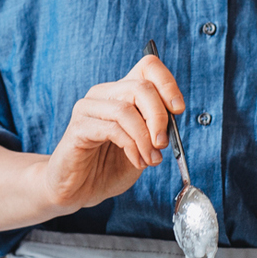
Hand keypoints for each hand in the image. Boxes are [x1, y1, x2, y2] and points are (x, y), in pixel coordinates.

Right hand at [41, 54, 185, 212]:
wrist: (79, 190)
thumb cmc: (109, 167)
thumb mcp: (143, 147)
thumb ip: (157, 130)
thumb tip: (172, 120)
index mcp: (122, 92)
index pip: (148, 66)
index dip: (167, 83)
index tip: (178, 109)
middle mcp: (104, 94)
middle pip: (141, 87)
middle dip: (159, 117)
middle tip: (164, 143)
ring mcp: (88, 108)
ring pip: (126, 109)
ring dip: (145, 138)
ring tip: (151, 159)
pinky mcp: (78, 127)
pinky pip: (112, 129)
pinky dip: (131, 146)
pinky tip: (136, 161)